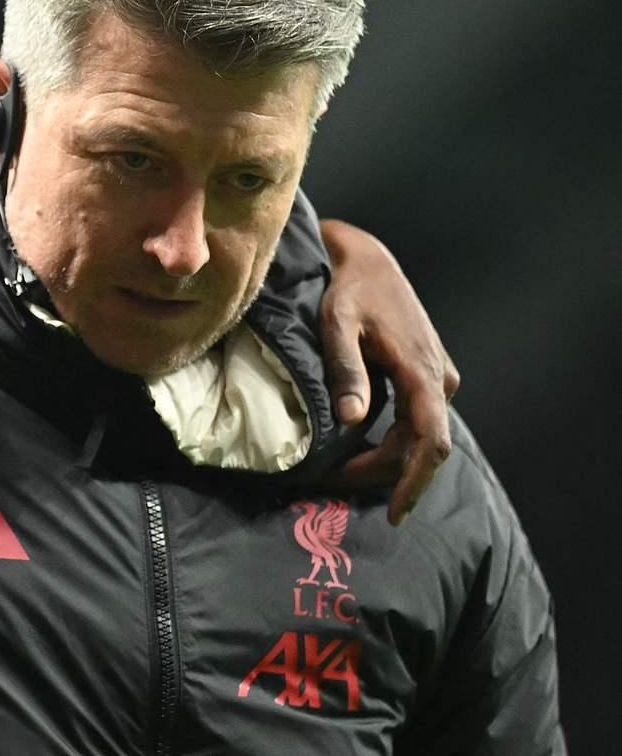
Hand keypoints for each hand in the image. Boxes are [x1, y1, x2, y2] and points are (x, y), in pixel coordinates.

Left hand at [319, 218, 460, 525]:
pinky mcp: (426, 375)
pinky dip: (390, 440)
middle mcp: (439, 379)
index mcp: (422, 372)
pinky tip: (358, 450)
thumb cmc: (350, 289)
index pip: (431, 442)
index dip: (414, 482)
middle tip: (336, 486)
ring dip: (386, 460)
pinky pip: (414, 420)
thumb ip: (346, 369)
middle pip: (419, 446)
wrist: (369, 261)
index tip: (395, 513)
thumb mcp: (337, 324)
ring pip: (417, 435)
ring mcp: (436, 377)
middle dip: (385, 475)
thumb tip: (352, 419)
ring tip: (339, 473)